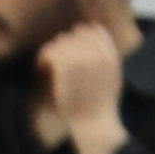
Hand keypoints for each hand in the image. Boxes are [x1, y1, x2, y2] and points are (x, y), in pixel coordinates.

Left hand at [37, 16, 128, 153]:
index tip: (73, 57)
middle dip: (66, 47)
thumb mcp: (112, 74)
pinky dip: (42, 60)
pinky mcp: (64, 65)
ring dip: (54, 53)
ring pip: (59, 42)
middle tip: (61, 67)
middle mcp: (97, 51)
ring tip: (52, 71)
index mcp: (110, 53)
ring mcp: (80, 57)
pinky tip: (42, 71)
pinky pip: (49, 52)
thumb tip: (93, 27)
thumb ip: (106, 50)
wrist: (92, 126)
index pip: (91, 30)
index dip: (80, 40)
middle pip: (73, 34)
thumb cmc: (100, 105)